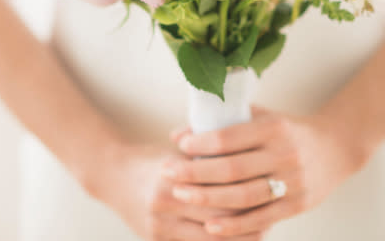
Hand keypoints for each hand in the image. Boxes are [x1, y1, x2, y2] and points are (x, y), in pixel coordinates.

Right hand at [91, 142, 263, 240]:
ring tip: (259, 231)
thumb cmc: (153, 159)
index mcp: (172, 175)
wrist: (112, 175)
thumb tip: (249, 160)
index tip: (268, 192)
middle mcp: (164, 203)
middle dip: (248, 220)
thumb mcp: (179, 152)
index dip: (247, 195)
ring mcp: (158, 226)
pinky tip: (233, 240)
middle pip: (218, 218)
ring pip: (209, 240)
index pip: (220, 191)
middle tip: (271, 215)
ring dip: (237, 238)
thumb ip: (208, 159)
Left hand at [162, 106, 368, 236]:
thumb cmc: (288, 130)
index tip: (180, 146)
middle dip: (195, 173)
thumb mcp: (262, 117)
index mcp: (274, 128)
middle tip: (168, 173)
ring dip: (208, 199)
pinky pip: (261, 219)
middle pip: (232, 168)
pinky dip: (234, 226)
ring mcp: (292, 182)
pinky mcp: (297, 205)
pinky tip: (210, 227)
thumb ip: (224, 123)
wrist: (337, 147)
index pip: (230, 137)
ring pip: (244, 196)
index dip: (202, 143)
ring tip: (181, 196)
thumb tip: (178, 134)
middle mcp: (284, 154)